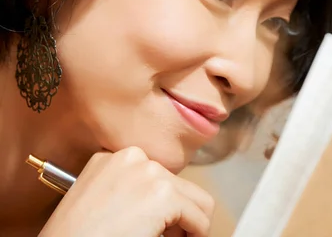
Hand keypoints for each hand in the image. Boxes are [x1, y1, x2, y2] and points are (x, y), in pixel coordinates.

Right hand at [39, 147, 213, 236]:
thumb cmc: (76, 234)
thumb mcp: (99, 199)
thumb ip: (130, 190)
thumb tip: (163, 205)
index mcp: (112, 158)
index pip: (157, 176)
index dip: (163, 205)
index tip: (161, 223)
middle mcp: (132, 158)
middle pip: (178, 185)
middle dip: (179, 212)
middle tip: (169, 235)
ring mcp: (150, 173)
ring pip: (196, 199)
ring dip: (190, 222)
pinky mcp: (164, 195)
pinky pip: (200, 218)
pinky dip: (198, 234)